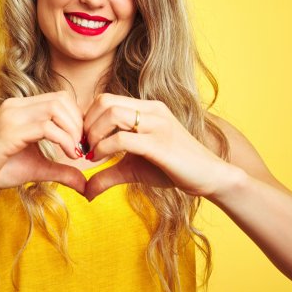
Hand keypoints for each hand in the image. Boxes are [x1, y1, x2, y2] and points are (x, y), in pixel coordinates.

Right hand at [0, 92, 86, 194]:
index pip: (61, 98)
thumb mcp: (37, 169)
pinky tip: (69, 156)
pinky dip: (64, 140)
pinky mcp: (10, 130)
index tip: (83, 142)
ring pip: (56, 108)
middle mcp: (17, 106)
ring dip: (73, 130)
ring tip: (76, 152)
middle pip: (62, 99)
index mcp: (22, 108)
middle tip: (83, 147)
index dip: (78, 118)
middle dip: (79, 123)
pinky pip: (46, 127)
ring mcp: (12, 115)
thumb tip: (85, 184)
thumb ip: (61, 171)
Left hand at [82, 94, 234, 200]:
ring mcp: (157, 125)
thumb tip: (85, 192)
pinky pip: (122, 138)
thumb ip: (108, 174)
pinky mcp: (160, 144)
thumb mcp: (134, 169)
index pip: (106, 99)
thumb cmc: (173, 169)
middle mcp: (152, 110)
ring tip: (92, 154)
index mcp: (148, 108)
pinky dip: (103, 148)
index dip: (87, 119)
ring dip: (93, 134)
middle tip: (83, 148)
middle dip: (86, 125)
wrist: (209, 176)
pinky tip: (99, 161)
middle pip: (104, 101)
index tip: (82, 142)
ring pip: (112, 113)